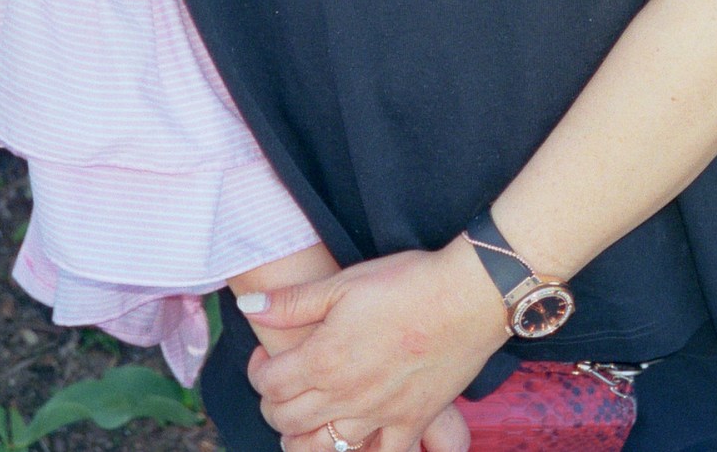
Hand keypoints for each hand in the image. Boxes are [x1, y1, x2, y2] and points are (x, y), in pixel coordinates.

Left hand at [241, 234, 512, 451]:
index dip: (258, 371)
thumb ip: (292, 302)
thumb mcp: (344, 282)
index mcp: (322, 358)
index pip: (268, 384)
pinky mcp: (412, 421)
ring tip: (308, 418)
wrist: (468, 294)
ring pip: (323, 446)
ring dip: (304, 437)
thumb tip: (248, 306)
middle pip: (287, 419)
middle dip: (274, 404)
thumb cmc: (407, 281)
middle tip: (284, 384)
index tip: (268, 357)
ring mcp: (379, 413)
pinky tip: (358, 440)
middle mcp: (344, 394)